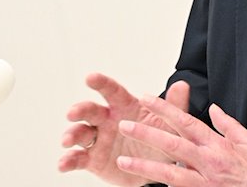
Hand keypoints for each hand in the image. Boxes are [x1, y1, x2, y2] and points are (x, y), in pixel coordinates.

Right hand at [59, 73, 190, 185]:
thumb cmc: (161, 139)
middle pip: (90, 110)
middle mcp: (107, 120)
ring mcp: (98, 139)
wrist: (157, 168)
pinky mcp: (93, 159)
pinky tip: (63, 164)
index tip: (91, 77)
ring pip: (80, 133)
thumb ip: (174, 106)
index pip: (112, 91)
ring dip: (71, 135)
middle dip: (80, 109)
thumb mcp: (171, 125)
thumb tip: (183, 85)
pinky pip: (78, 159)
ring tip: (67, 141)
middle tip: (72, 113)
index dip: (101, 83)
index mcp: (124, 107)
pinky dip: (68, 161)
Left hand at [116, 95, 246, 186]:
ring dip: (145, 167)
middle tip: (125, 125)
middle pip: (171, 144)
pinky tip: (145, 185)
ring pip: (169, 173)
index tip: (147, 98)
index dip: (165, 108)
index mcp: (217, 144)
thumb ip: (228, 124)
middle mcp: (208, 162)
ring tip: (124, 162)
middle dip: (146, 133)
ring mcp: (204, 182)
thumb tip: (214, 108)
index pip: (186, 121)